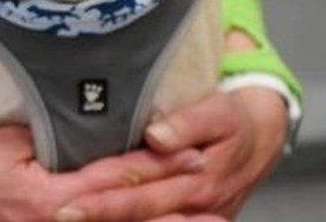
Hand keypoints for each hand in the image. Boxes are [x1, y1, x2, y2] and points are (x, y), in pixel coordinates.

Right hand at [0, 126, 204, 221]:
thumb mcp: (6, 142)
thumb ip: (52, 139)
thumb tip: (90, 127)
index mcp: (48, 196)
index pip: (115, 178)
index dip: (157, 166)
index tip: (192, 155)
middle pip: (126, 214)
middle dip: (173, 201)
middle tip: (213, 189)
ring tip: (203, 221)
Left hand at [55, 87, 287, 220]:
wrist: (264, 139)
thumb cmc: (235, 121)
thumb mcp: (219, 113)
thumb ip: (186, 123)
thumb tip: (156, 136)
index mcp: (196, 174)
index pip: (137, 181)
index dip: (101, 190)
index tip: (68, 197)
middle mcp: (193, 201)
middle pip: (136, 208)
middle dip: (97, 213)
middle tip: (60, 215)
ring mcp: (196, 217)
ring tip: (75, 221)